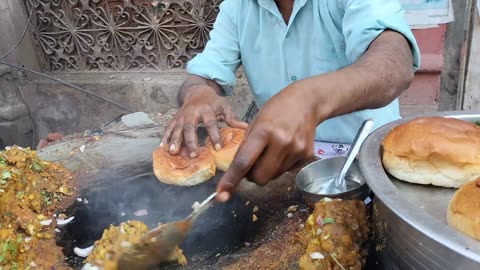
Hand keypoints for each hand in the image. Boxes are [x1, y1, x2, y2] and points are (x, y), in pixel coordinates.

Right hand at [161, 85, 247, 156]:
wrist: (197, 91)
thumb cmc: (212, 102)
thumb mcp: (224, 106)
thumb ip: (232, 118)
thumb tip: (246, 128)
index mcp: (206, 109)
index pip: (210, 123)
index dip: (214, 135)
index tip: (218, 148)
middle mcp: (192, 112)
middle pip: (190, 127)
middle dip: (191, 141)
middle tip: (193, 155)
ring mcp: (181, 116)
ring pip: (177, 128)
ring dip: (175, 140)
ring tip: (173, 152)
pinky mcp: (174, 119)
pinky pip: (168, 128)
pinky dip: (165, 137)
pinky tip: (162, 147)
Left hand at [216, 82, 321, 201]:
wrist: (307, 102)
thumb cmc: (276, 110)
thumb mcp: (256, 122)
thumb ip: (246, 146)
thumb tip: (236, 171)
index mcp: (264, 131)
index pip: (244, 162)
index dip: (231, 180)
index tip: (221, 195)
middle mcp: (282, 142)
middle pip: (260, 178)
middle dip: (252, 176)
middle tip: (253, 163)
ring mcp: (297, 150)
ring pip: (274, 176)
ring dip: (268, 170)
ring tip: (272, 150)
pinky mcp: (307, 156)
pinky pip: (287, 171)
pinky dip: (281, 165)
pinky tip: (286, 149)